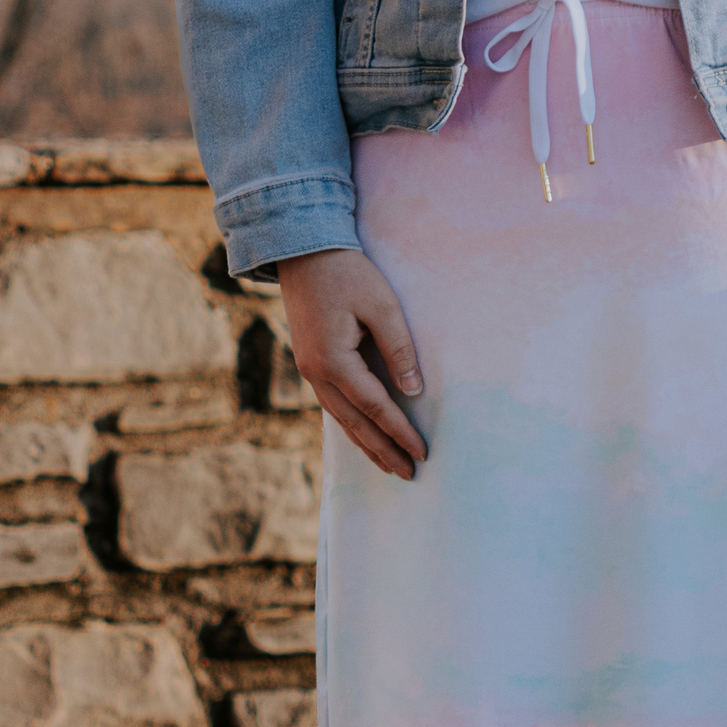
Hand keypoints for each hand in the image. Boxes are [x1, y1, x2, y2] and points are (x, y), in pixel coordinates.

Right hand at [277, 248, 426, 478]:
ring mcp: (309, 370)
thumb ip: (399, 350)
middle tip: (408, 474)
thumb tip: (413, 391)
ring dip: (366, 444)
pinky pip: (333, 405)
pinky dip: (352, 425)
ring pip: (341, 419)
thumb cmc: (348, 274)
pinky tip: (364, 436)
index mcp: (334, 361)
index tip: (422, 451)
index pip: (375, 407)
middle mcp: (316, 373)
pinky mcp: (311, 364)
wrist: (304, 252)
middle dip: (383, 451)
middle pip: (355, 423)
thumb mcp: (383, 306)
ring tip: (389, 466)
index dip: (400, 431)